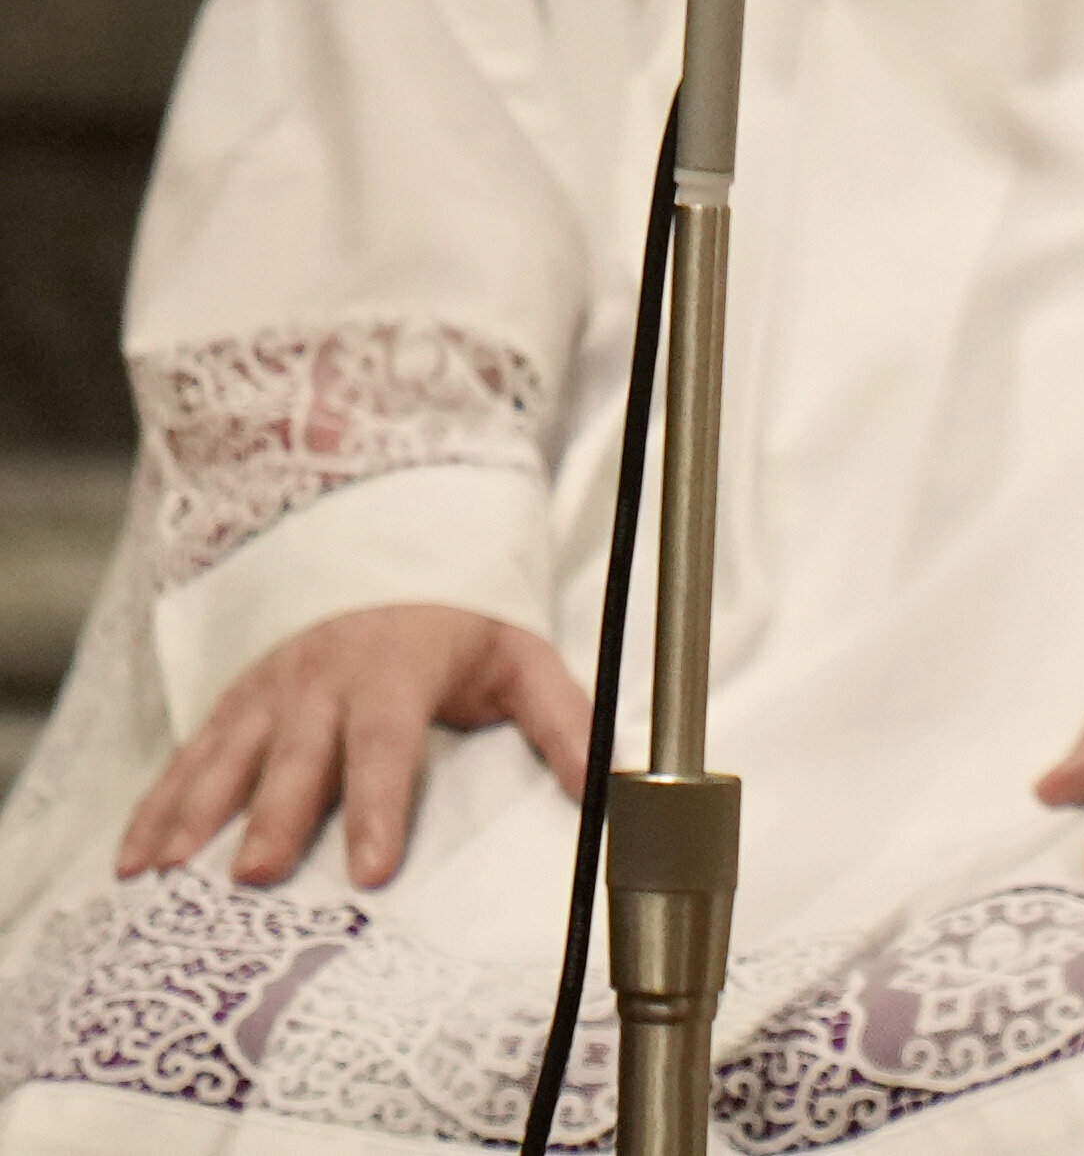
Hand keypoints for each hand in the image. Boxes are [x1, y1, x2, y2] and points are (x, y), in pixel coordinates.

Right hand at [118, 603, 589, 888]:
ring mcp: (269, 690)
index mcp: (396, 672)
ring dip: (190, 817)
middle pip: (294, 758)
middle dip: (270, 819)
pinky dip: (154, 806)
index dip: (377, 807)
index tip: (371, 869)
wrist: (394, 547)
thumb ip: (564, 721)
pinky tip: (130, 860)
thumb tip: (610, 783)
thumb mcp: (523, 658)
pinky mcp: (234, 702)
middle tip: (250, 879)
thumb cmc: (465, 621)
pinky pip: (187, 756)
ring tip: (159, 877)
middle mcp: (322, 680)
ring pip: (223, 757)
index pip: (384, 745)